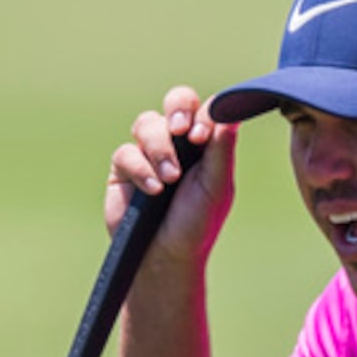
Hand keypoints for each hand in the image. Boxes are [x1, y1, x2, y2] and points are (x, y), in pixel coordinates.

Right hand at [107, 85, 235, 262]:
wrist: (164, 255)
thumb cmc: (196, 223)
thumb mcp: (216, 186)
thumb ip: (222, 149)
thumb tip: (232, 111)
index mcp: (205, 143)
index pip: (206, 109)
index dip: (203, 114)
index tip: (201, 137)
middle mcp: (178, 141)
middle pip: (176, 100)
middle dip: (177, 107)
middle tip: (180, 129)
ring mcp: (149, 151)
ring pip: (147, 123)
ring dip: (159, 148)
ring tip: (170, 179)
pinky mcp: (124, 167)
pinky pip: (126, 152)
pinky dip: (141, 170)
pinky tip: (154, 190)